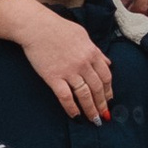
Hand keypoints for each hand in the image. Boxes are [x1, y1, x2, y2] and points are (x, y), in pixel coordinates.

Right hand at [19, 0, 111, 121]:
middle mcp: (84, 64)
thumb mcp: (84, 36)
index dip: (109, 90)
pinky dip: (71, 108)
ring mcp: (69, 72)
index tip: (110, 100)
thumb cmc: (59, 29)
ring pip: (84, 95)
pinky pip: (65, 97)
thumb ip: (96, 51)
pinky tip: (75, 115)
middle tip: (105, 115)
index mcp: (93, 53)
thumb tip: (108, 63)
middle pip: (97, 88)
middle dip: (102, 104)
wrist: (37, 27)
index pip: (106, 76)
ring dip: (90, 109)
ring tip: (94, 120)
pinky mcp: (53, 77)